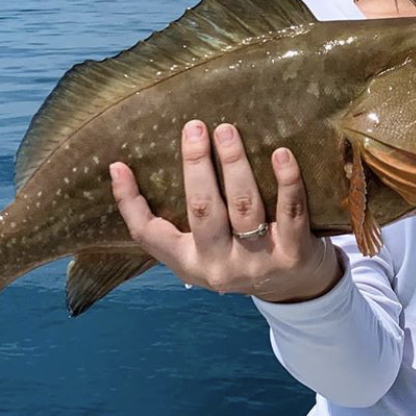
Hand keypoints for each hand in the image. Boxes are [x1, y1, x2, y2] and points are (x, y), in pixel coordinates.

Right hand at [110, 120, 342, 302]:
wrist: (297, 288)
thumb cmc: (241, 252)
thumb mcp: (205, 246)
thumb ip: (182, 217)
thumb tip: (130, 167)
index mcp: (190, 262)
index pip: (149, 235)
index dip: (128, 202)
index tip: (118, 165)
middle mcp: (219, 265)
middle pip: (203, 210)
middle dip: (196, 165)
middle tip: (194, 127)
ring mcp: (257, 262)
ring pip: (244, 207)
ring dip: (235, 165)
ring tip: (227, 131)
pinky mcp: (293, 255)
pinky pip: (290, 213)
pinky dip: (286, 182)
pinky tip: (281, 154)